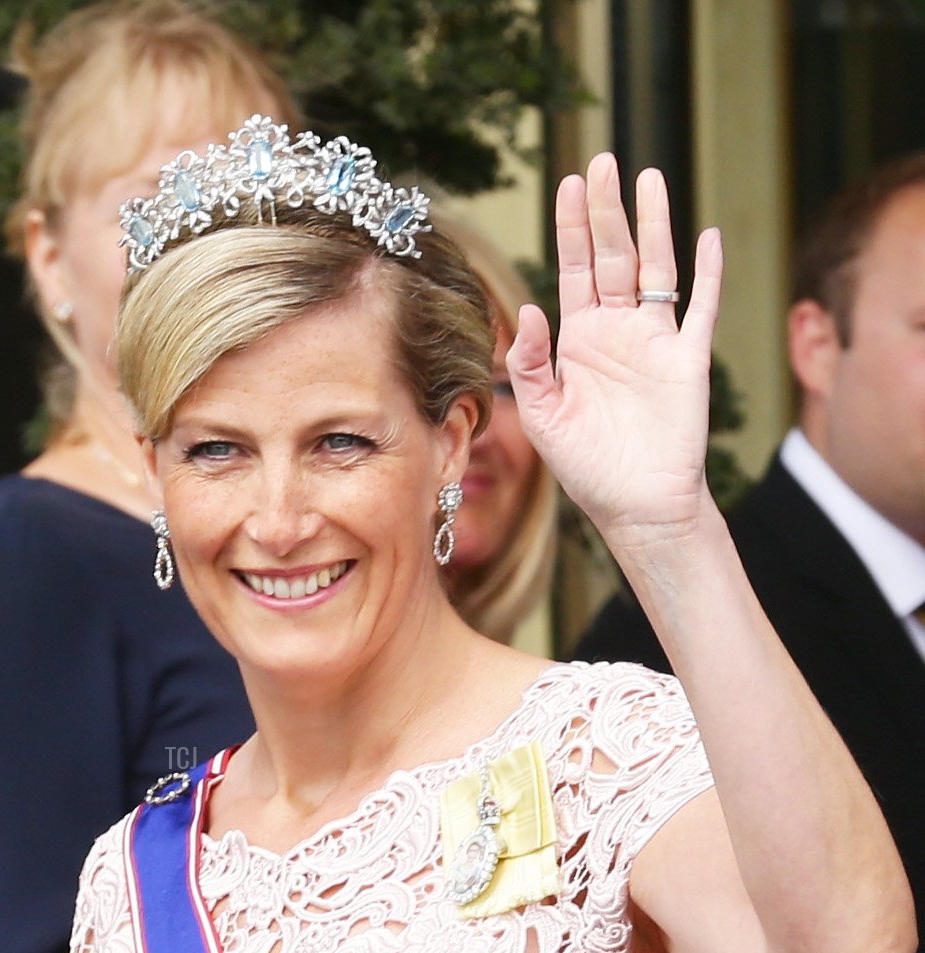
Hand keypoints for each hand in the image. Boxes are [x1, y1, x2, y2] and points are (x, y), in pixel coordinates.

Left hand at [506, 153, 722, 551]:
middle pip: (613, 256)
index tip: (569, 183)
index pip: (574, 269)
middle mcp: (618, 331)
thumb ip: (530, 365)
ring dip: (655, 225)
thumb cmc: (587, 469)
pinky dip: (708, 274)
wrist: (636, 507)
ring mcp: (656, 342)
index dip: (571, 227)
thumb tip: (526, 311)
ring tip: (649, 178)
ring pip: (657, 269)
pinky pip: (702, 309)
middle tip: (602, 161)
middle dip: (606, 211)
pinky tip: (709, 237)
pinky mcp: (688, 361)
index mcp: (581, 340)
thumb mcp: (543, 418)